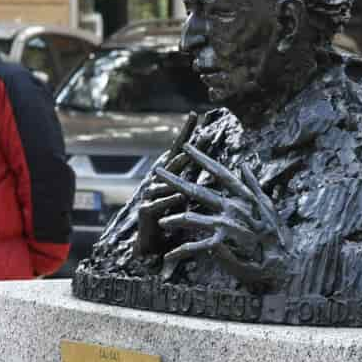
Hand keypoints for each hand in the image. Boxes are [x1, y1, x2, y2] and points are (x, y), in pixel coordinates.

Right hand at [129, 115, 197, 256]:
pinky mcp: (146, 212)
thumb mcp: (188, 201)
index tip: (195, 114)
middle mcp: (160, 182)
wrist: (153, 247)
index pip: (181, 151)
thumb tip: (216, 166)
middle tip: (198, 131)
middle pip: (174, 159)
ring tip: (187, 156)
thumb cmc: (173, 221)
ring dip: (177, 167)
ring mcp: (151, 195)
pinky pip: (159, 203)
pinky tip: (177, 195)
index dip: (188, 133)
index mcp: (172, 178)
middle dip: (186, 145)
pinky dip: (169, 199)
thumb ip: (197, 183)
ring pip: (167, 180)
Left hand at [154, 143, 287, 285]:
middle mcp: (230, 208)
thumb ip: (254, 184)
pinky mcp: (220, 245)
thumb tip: (244, 164)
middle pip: (196, 190)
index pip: (219, 172)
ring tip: (160, 221)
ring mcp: (224, 225)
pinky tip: (170, 255)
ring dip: (173, 218)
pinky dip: (181, 251)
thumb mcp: (268, 206)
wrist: (283, 263)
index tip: (186, 146)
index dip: (201, 158)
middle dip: (174, 180)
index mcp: (243, 197)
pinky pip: (194, 246)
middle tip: (157, 170)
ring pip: (190, 217)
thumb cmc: (276, 236)